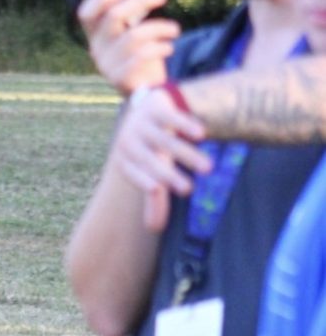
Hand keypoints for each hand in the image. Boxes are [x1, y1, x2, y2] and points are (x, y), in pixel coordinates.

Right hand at [78, 0, 180, 94]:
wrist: (143, 92)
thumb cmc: (140, 55)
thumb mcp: (131, 34)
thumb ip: (132, 16)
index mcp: (95, 34)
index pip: (86, 13)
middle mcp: (96, 48)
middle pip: (114, 16)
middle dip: (140, 0)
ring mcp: (107, 65)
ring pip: (134, 35)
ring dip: (159, 27)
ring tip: (175, 29)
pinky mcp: (121, 79)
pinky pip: (141, 57)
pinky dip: (159, 48)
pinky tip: (169, 47)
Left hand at [114, 87, 210, 230]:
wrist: (149, 107)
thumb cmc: (151, 148)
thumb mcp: (152, 170)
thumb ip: (154, 197)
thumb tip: (154, 228)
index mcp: (126, 158)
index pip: (133, 173)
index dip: (143, 181)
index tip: (156, 190)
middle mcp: (130, 140)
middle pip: (151, 160)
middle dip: (169, 175)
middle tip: (189, 191)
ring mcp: (142, 122)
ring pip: (166, 140)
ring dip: (187, 155)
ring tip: (209, 169)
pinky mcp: (157, 107)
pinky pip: (172, 117)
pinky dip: (186, 125)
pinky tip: (202, 134)